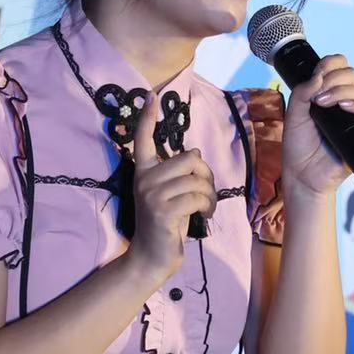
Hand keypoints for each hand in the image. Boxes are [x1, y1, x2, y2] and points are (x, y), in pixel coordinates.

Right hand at [124, 89, 216, 281]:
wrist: (152, 258)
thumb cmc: (166, 225)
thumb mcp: (172, 194)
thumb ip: (179, 173)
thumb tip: (195, 152)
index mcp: (143, 172)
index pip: (143, 139)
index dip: (148, 117)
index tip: (152, 96)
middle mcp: (144, 179)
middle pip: (189, 158)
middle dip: (206, 175)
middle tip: (205, 193)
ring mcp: (152, 194)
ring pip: (197, 178)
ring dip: (210, 194)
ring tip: (205, 207)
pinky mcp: (162, 210)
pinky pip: (198, 196)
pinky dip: (207, 206)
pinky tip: (203, 215)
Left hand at [282, 55, 353, 197]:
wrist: (302, 173)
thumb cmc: (298, 144)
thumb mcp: (294, 112)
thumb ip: (303, 91)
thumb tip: (320, 74)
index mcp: (330, 92)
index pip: (339, 67)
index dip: (331, 64)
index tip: (317, 73)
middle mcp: (346, 101)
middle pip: (352, 75)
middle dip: (334, 78)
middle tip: (318, 96)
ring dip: (342, 91)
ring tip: (323, 103)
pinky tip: (344, 107)